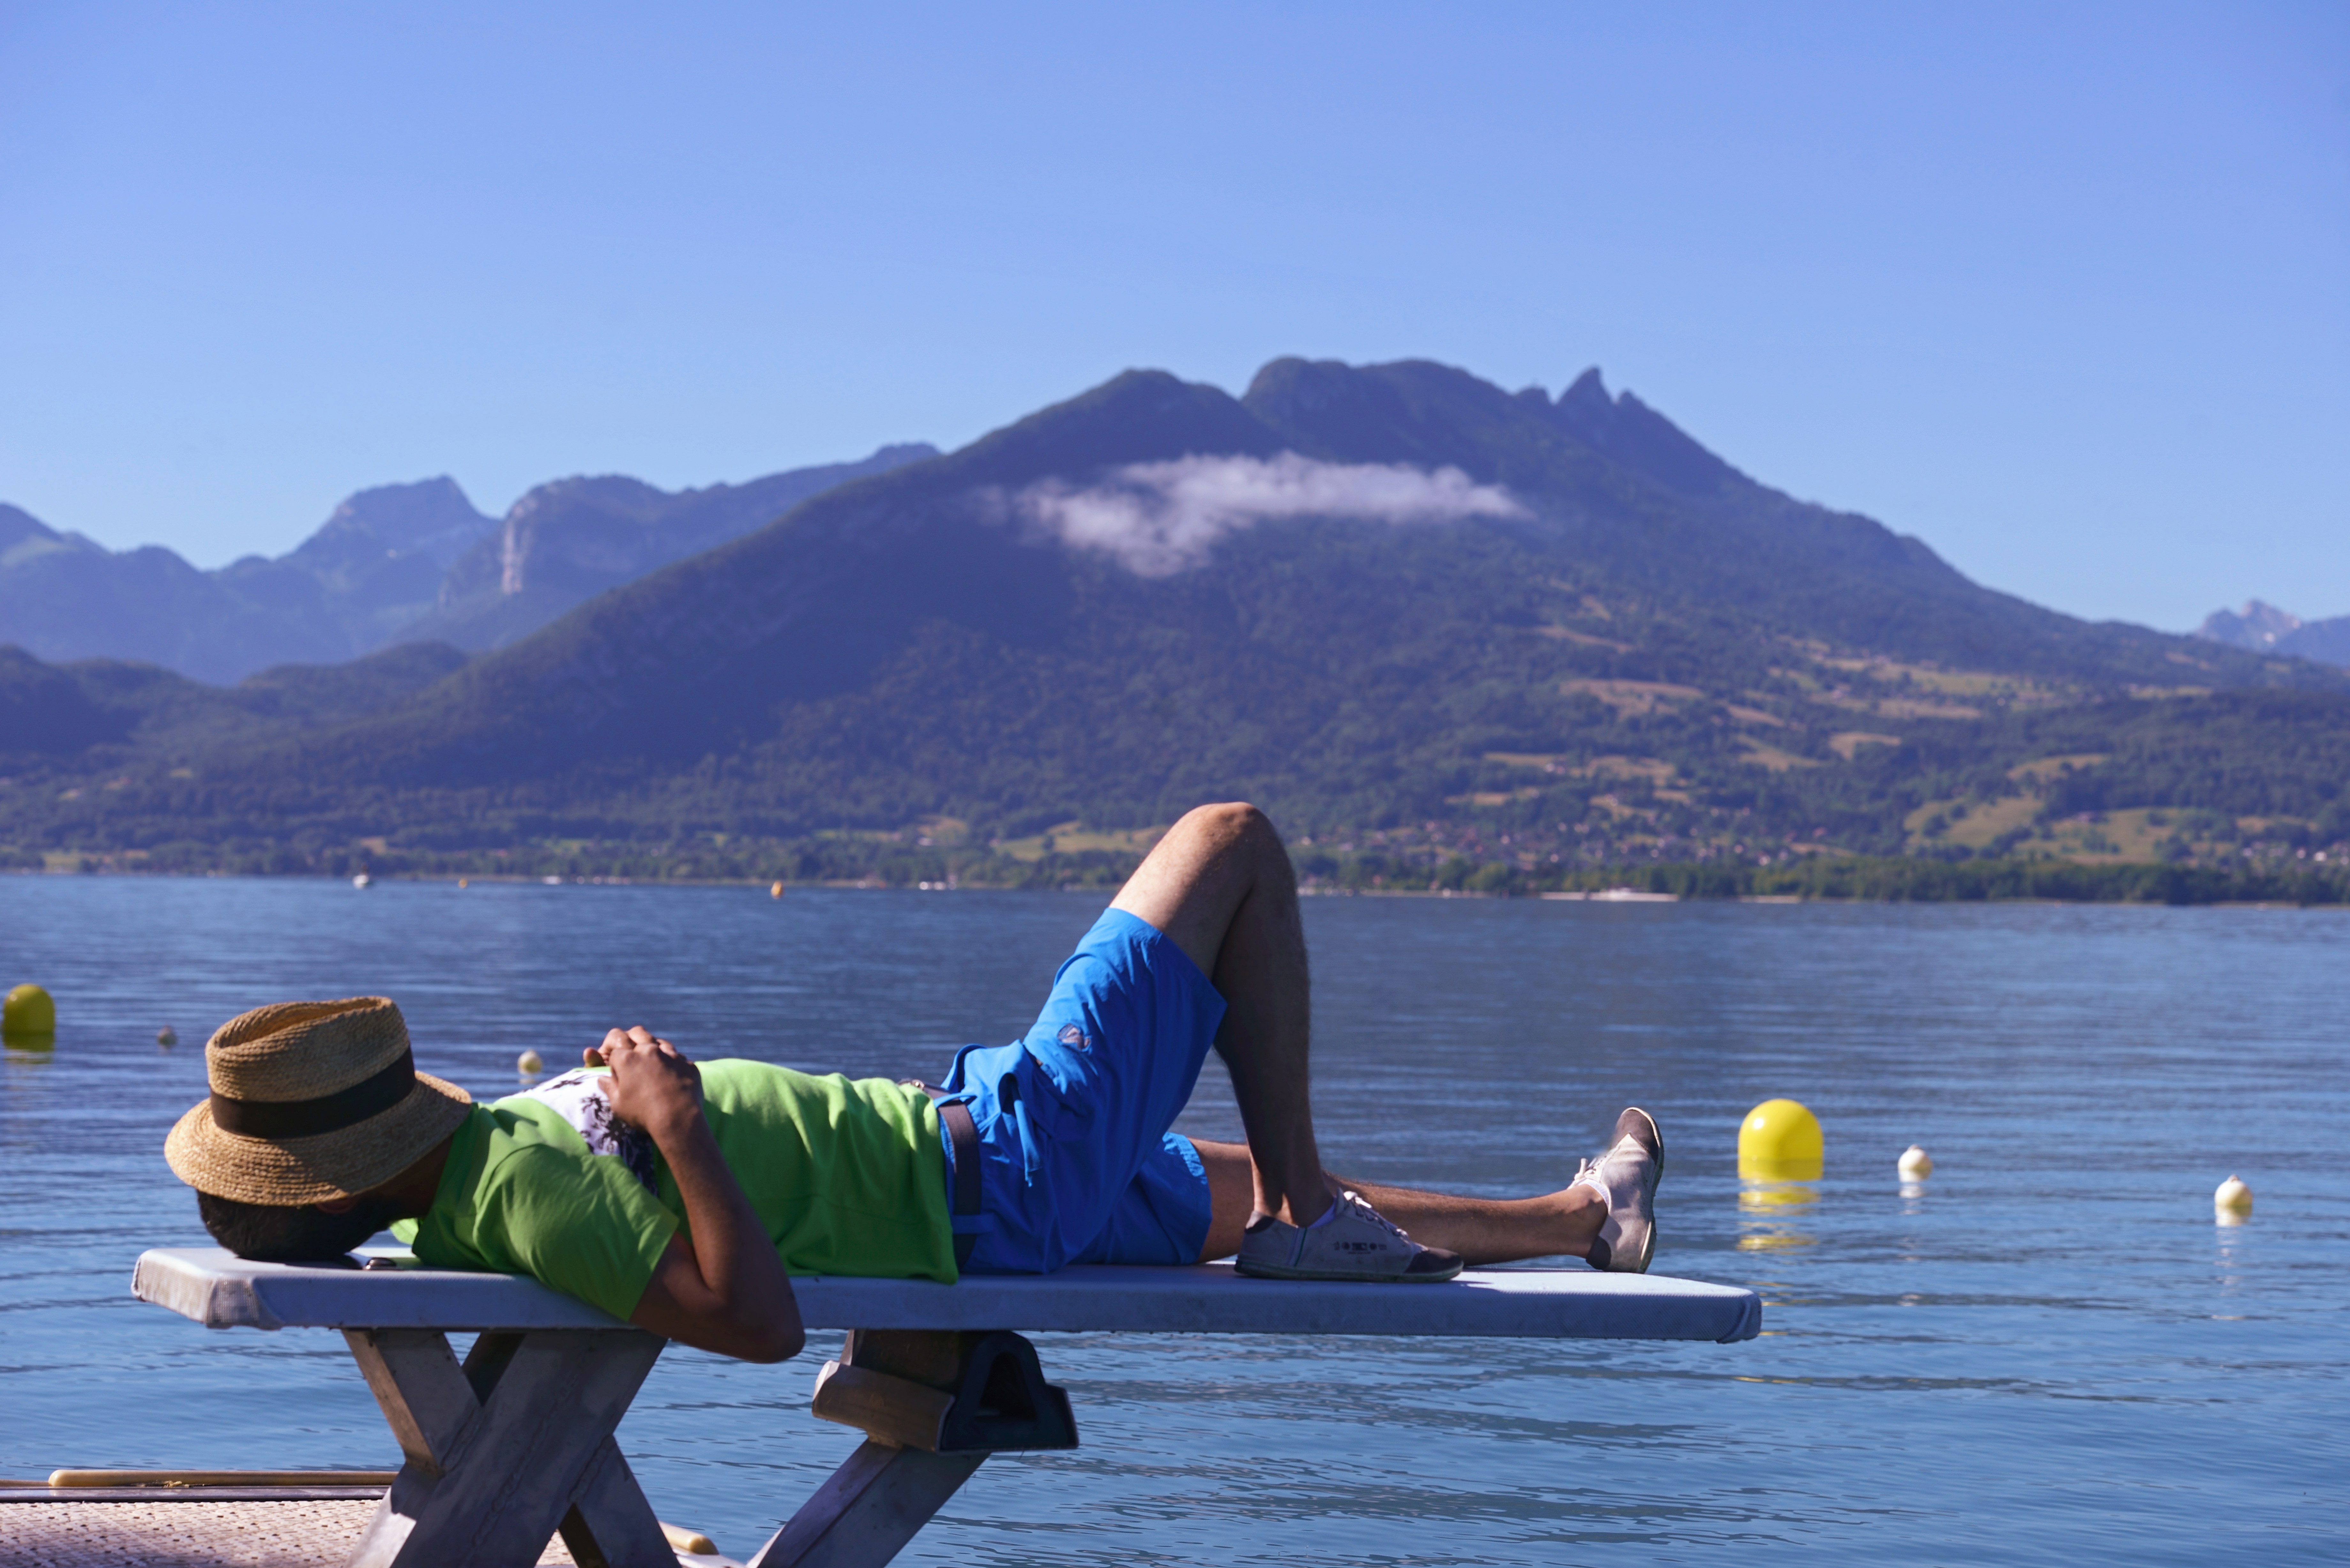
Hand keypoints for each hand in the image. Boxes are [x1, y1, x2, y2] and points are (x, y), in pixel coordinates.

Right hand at [585, 1026, 702, 1143]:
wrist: (678, 1119)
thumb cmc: (643, 1113)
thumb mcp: (618, 1104)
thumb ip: (609, 1087)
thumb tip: (603, 1079)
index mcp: (627, 1059)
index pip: (614, 1047)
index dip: (611, 1057)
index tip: (613, 1068)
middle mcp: (649, 1051)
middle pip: (636, 1033)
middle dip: (629, 1039)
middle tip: (629, 1053)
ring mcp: (670, 1055)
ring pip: (657, 1041)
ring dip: (651, 1047)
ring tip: (649, 1061)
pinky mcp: (686, 1063)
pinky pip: (676, 1055)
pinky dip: (669, 1060)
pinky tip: (668, 1072)